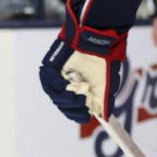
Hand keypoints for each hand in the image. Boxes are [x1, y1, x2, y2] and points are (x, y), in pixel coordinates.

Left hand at [39, 0, 126, 123]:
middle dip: (72, 108)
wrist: (99, 39)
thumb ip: (104, 99)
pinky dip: (57, 85)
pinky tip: (67, 86)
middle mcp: (65, 83)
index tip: (85, 117)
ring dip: (65, 99)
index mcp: (76, 88)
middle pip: (61, 103)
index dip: (77, 114)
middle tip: (82, 106)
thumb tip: (104, 116)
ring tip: (77, 97)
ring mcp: (56, 75)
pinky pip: (49, 80)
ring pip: (54, 94)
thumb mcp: (107, 82)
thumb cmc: (103, 58)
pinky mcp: (49, 66)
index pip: (71, 107)